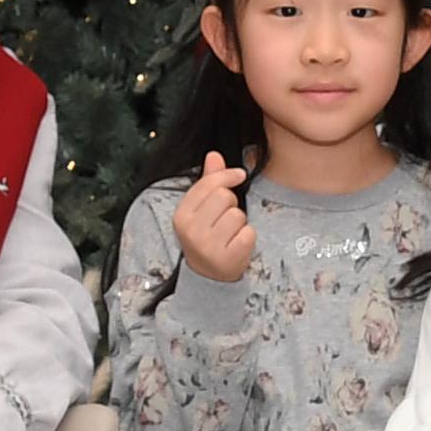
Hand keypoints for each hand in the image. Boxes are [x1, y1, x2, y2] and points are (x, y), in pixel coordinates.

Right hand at [173, 151, 257, 282]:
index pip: (208, 184)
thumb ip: (208, 181)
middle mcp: (192, 230)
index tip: (239, 175)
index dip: (227, 175)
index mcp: (181, 215)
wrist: (209, 276)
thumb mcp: (201, 210)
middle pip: (225, 196)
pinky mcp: (228, 257)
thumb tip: (214, 154)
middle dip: (231, 204)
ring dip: (240, 222)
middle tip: (225, 219)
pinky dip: (248, 237)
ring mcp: (209, 246)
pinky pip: (249, 232)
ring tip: (230, 233)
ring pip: (238, 214)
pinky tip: (236, 245)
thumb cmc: (206, 236)